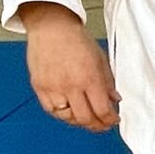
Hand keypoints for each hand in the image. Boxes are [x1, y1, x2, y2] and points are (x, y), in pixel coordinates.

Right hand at [21, 3, 120, 131]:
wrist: (52, 27)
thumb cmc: (76, 40)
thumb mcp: (100, 59)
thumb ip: (108, 82)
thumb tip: (115, 99)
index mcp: (89, 78)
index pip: (102, 110)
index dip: (110, 120)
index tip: (114, 120)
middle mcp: (70, 86)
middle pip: (85, 119)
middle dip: (97, 125)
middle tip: (102, 124)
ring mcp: (53, 88)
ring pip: (67, 118)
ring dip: (79, 121)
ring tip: (87, 117)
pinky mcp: (39, 87)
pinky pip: (51, 110)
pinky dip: (62, 115)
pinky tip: (70, 111)